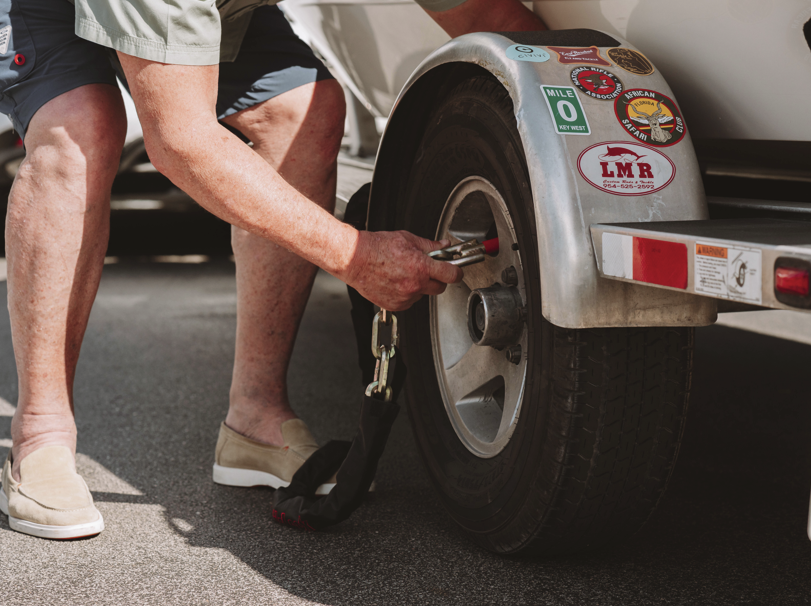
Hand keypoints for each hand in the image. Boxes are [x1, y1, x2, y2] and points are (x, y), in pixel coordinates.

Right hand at [344, 230, 463, 310]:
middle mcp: (414, 285)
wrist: (354, 259)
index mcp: (420, 267)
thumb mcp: (407, 239)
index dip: (457, 272)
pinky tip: (396, 282)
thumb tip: (444, 246)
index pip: (451, 275)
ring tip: (404, 273)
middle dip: (438, 279)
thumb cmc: (376, 247)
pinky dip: (407, 294)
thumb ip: (429, 245)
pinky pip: (409, 302)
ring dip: (420, 286)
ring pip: (423, 295)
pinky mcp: (395, 305)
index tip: (456, 270)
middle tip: (428, 270)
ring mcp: (404, 297)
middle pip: (440, 288)